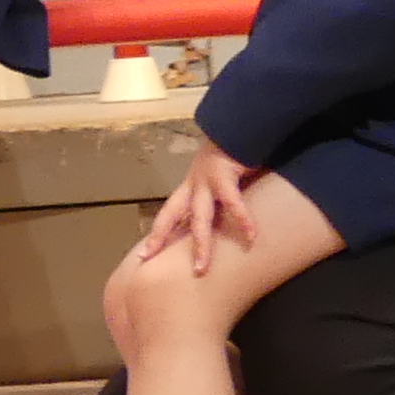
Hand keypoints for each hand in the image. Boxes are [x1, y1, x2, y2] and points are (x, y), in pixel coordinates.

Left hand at [136, 145, 262, 278]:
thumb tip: (228, 220)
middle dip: (159, 238)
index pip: (169, 213)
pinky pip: (233, 202)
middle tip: (146, 260)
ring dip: (201, 244)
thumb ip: (223, 198)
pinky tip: (251, 236)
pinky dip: (242, 219)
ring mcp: (206, 179)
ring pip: (199, 217)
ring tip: (201, 267)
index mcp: (192, 186)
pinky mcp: (223, 173)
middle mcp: (194, 184)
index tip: (143, 254)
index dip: (157, 233)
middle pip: (171, 215)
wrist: (241, 126)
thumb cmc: (237, 154)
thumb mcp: (225, 179)